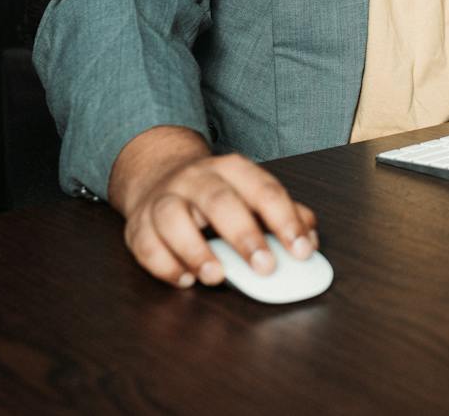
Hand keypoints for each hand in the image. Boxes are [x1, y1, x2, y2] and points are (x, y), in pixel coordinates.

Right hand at [108, 125, 319, 289]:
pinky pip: (146, 244)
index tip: (301, 250)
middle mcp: (197, 178)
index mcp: (233, 169)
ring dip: (196, 251)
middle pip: (219, 201)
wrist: (158, 173)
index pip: (264, 190)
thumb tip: (310, 240)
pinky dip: (165, 265)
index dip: (285, 221)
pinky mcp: (138, 224)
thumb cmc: (217, 193)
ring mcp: (164, 198)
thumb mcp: (252, 193)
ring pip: (174, 219)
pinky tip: (185, 279)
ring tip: (216, 277)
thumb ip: (284, 214)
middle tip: (264, 268)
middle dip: (244, 236)